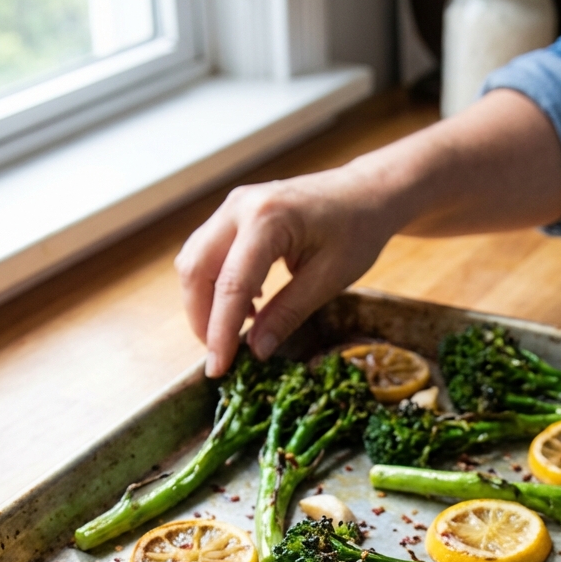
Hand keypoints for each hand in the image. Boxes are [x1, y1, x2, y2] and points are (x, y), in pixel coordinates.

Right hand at [175, 165, 399, 377]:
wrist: (366, 193)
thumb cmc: (357, 231)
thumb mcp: (329, 279)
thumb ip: (288, 314)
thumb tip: (256, 351)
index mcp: (268, 220)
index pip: (231, 285)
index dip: (220, 332)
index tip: (217, 369)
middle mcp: (240, 207)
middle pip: (195, 270)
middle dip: (201, 318)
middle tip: (220, 354)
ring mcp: (233, 206)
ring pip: (194, 260)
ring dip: (204, 301)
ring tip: (236, 331)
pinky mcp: (234, 213)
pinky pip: (208, 252)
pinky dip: (215, 284)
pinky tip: (248, 305)